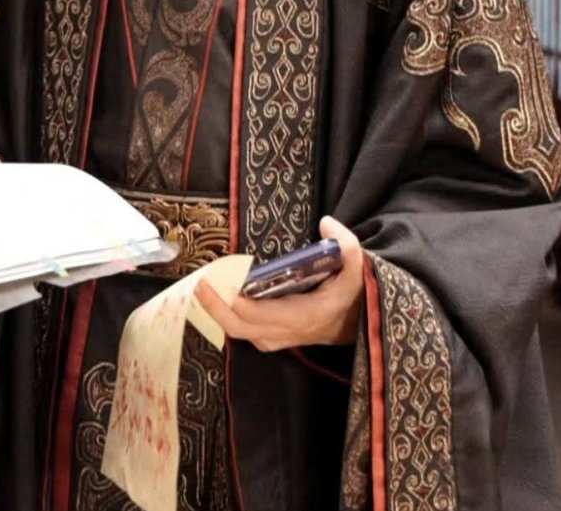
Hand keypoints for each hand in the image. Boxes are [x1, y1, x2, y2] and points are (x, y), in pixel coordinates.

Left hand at [194, 216, 362, 351]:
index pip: (256, 315)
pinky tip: (219, 297)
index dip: (231, 301)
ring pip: (240, 332)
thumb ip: (348, 245)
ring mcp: (281, 337)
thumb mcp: (360, 270)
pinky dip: (229, 316)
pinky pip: (246, 330)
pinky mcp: (278, 335)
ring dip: (218, 312)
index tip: (213, 281)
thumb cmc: (356, 297)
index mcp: (302, 317)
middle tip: (197, 283)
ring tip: (203, 287)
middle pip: (239, 327)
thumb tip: (326, 222)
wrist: (363, 325)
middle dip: (214, 307)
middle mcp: (287, 331)